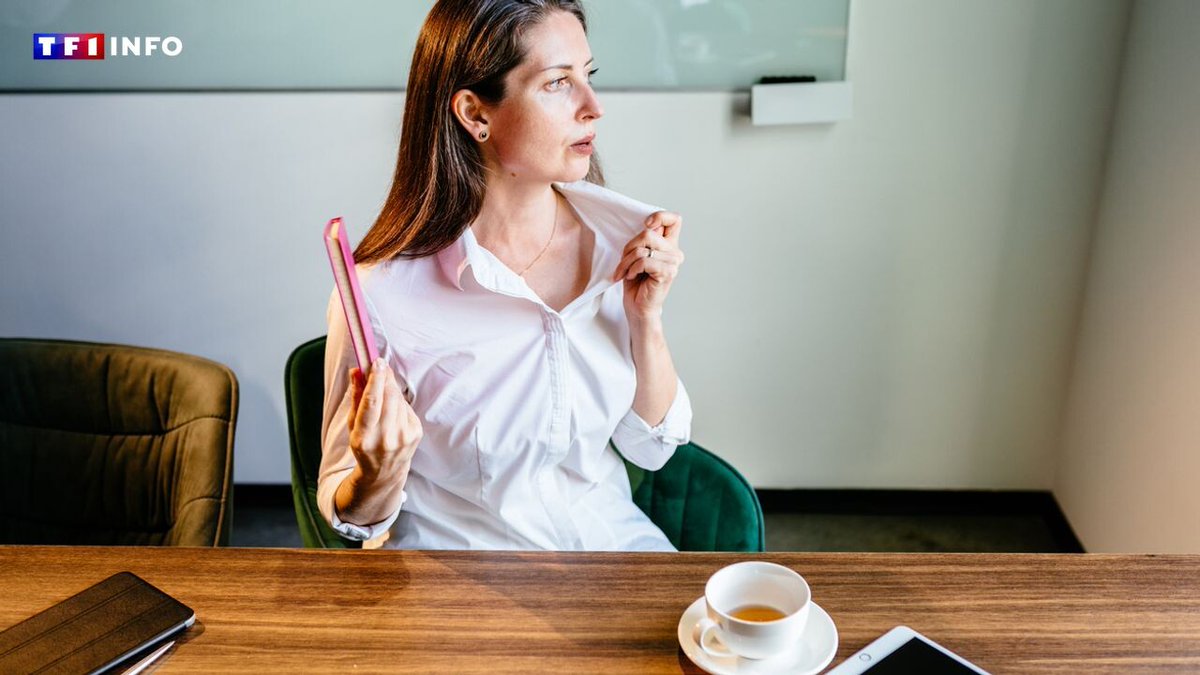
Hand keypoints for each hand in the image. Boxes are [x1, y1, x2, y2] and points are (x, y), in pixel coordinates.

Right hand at [347, 357, 421, 484]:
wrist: (384, 471)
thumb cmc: (364, 444)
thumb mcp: (352, 425)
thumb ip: (355, 396)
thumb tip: (357, 370)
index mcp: (364, 437)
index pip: (371, 403)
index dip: (375, 380)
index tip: (377, 362)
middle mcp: (385, 438)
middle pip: (389, 397)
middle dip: (385, 378)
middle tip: (381, 366)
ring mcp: (403, 437)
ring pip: (399, 400)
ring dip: (391, 390)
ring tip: (384, 392)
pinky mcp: (416, 433)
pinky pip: (407, 407)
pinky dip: (399, 403)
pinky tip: (393, 411)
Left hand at [612, 210, 683, 323]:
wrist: (637, 307)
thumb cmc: (636, 282)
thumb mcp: (636, 255)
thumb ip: (644, 240)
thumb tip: (647, 226)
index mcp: (669, 245)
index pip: (674, 219)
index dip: (659, 216)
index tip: (645, 226)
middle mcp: (675, 252)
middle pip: (648, 233)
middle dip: (629, 248)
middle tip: (624, 262)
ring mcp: (673, 263)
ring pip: (642, 249)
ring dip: (626, 262)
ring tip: (625, 272)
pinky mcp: (667, 273)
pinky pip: (643, 261)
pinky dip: (632, 269)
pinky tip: (631, 277)